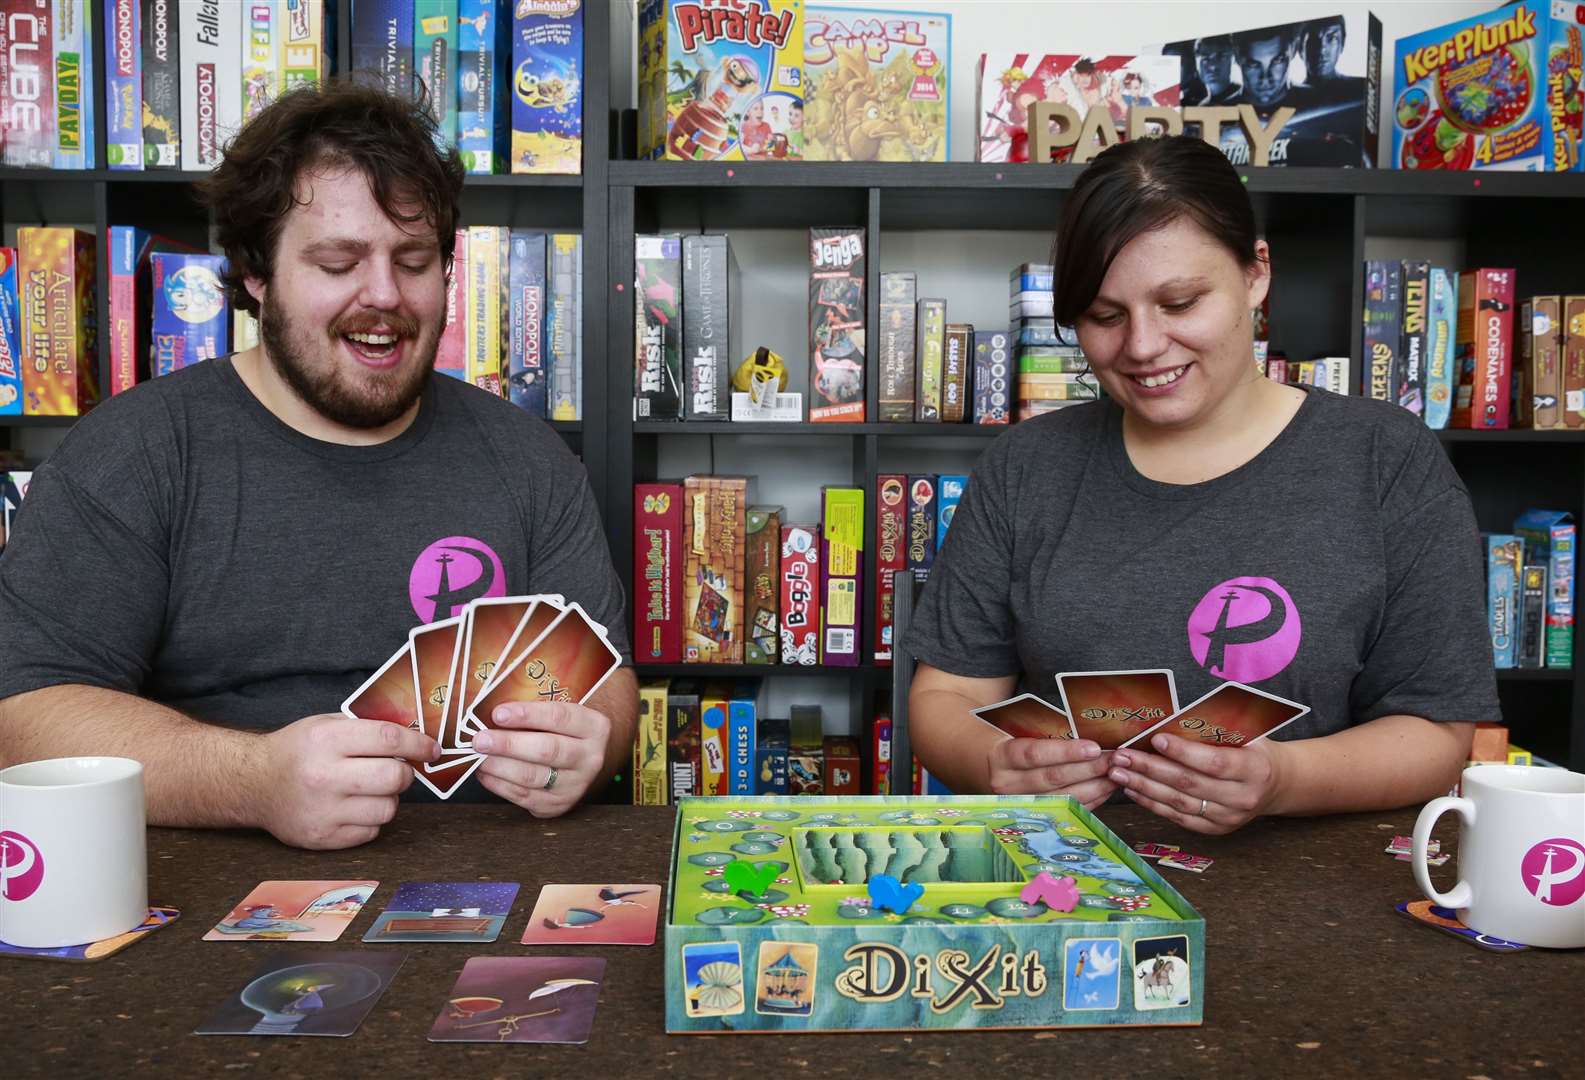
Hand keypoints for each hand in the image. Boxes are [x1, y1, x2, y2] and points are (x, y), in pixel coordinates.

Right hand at [257, 713, 438, 849]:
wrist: (253, 783)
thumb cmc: (296, 750)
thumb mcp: (326, 724)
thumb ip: (368, 727)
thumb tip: (416, 734)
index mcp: (326, 740)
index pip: (389, 739)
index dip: (419, 743)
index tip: (432, 749)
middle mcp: (324, 776)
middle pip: (394, 777)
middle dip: (404, 772)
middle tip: (397, 769)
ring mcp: (323, 811)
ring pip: (387, 809)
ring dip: (389, 798)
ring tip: (370, 789)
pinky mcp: (322, 838)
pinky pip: (371, 832)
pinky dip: (371, 820)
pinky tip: (355, 807)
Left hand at [471, 700, 611, 816]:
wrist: (581, 762)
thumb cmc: (561, 731)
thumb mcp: (559, 715)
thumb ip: (532, 713)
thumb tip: (489, 715)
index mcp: (594, 727)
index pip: (559, 717)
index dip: (527, 715)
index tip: (498, 713)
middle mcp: (590, 757)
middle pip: (547, 750)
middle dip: (508, 744)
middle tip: (480, 740)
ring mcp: (576, 785)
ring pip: (533, 776)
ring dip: (499, 766)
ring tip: (478, 757)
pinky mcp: (558, 805)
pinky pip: (524, 796)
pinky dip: (499, 784)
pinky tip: (484, 773)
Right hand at [986, 736, 1116, 808]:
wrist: (994, 768)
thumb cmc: (1014, 744)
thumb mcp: (1019, 732)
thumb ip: (1045, 732)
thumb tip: (1086, 732)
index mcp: (1002, 757)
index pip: (1034, 754)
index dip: (1066, 752)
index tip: (1093, 748)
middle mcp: (1008, 784)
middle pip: (1052, 778)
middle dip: (1088, 769)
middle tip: (1113, 760)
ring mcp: (1021, 804)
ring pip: (1064, 797)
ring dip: (1095, 786)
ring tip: (1115, 774)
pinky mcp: (1036, 816)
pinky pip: (1069, 809)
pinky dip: (1091, 800)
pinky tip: (1106, 788)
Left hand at [1107, 733, 1285, 834]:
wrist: (1274, 785)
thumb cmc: (1252, 750)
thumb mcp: (1245, 735)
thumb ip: (1213, 730)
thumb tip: (1168, 719)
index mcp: (1254, 769)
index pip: (1214, 762)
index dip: (1183, 752)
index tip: (1155, 739)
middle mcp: (1242, 798)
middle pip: (1189, 784)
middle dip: (1150, 768)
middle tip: (1121, 755)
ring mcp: (1228, 817)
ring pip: (1179, 802)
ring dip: (1144, 787)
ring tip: (1118, 772)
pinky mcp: (1214, 829)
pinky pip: (1178, 816)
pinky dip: (1152, 803)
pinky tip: (1132, 789)